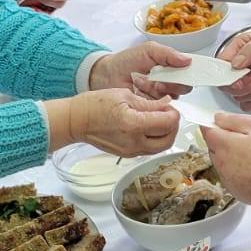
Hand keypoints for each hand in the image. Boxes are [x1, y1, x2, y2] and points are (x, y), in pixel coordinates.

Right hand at [45, 88, 178, 156]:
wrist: (76, 121)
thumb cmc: (94, 105)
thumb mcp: (124, 96)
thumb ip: (149, 103)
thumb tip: (166, 105)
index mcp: (134, 124)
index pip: (168, 123)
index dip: (173, 114)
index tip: (170, 107)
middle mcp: (134, 142)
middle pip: (168, 141)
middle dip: (173, 127)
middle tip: (169, 114)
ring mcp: (130, 151)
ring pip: (160, 148)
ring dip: (165, 134)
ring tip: (159, 120)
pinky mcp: (127, 154)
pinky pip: (149, 149)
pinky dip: (155, 139)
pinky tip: (149, 127)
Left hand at [90, 41, 194, 98]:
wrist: (106, 75)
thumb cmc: (126, 61)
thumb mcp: (148, 50)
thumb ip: (168, 53)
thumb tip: (188, 60)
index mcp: (170, 66)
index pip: (188, 70)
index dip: (190, 71)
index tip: (186, 70)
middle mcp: (169, 81)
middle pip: (185, 85)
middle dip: (173, 81)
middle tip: (159, 77)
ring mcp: (161, 95)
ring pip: (173, 96)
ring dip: (160, 88)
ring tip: (143, 82)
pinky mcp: (153, 107)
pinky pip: (162, 106)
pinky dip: (152, 97)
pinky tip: (140, 90)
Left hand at [200, 113, 250, 206]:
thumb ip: (233, 120)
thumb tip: (217, 118)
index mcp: (225, 146)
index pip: (207, 132)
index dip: (212, 125)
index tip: (218, 123)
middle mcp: (221, 165)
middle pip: (214, 148)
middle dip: (224, 141)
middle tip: (246, 138)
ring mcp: (228, 181)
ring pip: (222, 163)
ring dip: (231, 157)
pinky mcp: (236, 192)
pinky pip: (231, 177)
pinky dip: (237, 172)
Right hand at [216, 27, 250, 110]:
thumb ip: (250, 51)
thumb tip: (234, 65)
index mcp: (237, 49)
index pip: (220, 66)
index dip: (225, 75)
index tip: (238, 79)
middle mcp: (240, 66)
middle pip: (226, 86)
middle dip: (242, 87)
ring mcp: (249, 80)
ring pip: (239, 97)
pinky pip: (249, 104)